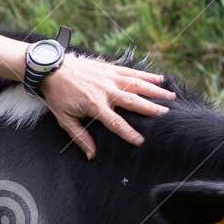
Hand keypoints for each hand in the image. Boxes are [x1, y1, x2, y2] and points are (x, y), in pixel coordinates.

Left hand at [39, 55, 174, 154]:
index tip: (141, 141)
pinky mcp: (110, 69)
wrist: (53, 69)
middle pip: (133, 101)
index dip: (129, 133)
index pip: (116, 122)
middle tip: (166, 115)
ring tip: (171, 97)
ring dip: (155, 91)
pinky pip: (132, 72)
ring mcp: (110, 78)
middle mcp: (106, 91)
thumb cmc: (58, 95)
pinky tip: (160, 79)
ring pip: (137, 85)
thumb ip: (79, 136)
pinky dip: (147, 76)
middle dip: (151, 108)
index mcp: (95, 105)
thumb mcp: (64, 119)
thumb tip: (91, 154)